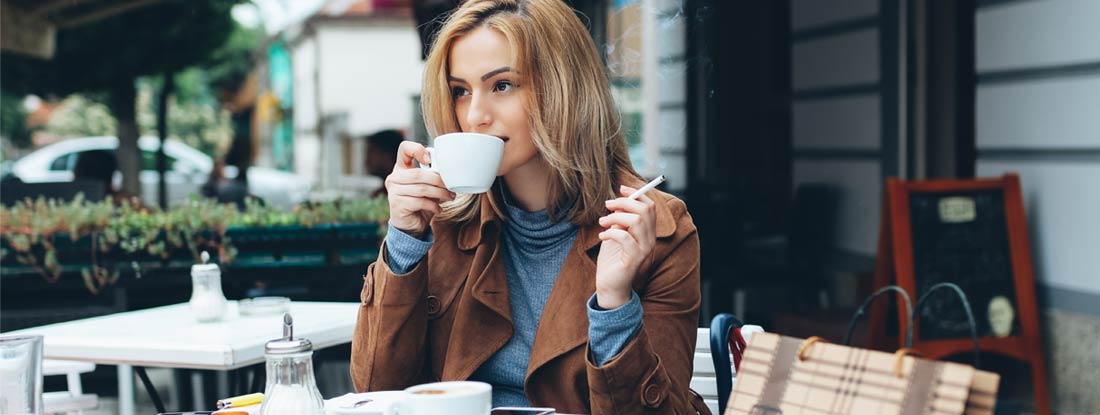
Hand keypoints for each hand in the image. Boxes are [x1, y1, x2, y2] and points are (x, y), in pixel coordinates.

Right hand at [385, 141, 454, 236]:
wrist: (412, 225)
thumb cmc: (421, 202)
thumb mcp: (428, 186)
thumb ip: (432, 177)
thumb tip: (449, 172)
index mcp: (401, 168)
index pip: (404, 149)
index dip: (417, 149)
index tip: (429, 160)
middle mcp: (394, 178)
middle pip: (418, 173)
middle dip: (438, 181)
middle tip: (451, 187)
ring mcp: (393, 191)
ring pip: (421, 189)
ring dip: (440, 194)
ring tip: (450, 197)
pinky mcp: (397, 204)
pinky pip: (419, 202)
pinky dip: (433, 205)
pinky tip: (438, 209)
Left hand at [595, 185, 656, 308]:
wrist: (610, 286)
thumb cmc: (612, 260)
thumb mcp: (616, 235)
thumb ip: (620, 220)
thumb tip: (618, 201)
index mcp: (647, 232)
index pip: (650, 206)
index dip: (637, 194)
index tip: (621, 189)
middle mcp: (650, 240)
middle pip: (645, 210)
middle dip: (625, 203)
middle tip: (607, 205)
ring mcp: (644, 250)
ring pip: (637, 221)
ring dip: (616, 217)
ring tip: (602, 222)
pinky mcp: (634, 259)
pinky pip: (624, 237)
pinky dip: (610, 232)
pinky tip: (601, 236)